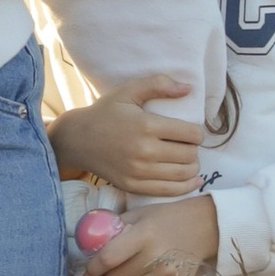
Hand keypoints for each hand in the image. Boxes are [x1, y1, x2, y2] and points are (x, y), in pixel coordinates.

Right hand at [50, 76, 204, 200]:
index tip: (192, 131)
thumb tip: (188, 88)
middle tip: (188, 145)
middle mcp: (144, 151)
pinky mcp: (133, 186)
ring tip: (188, 159)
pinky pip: (169, 190)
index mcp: (146, 126)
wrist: (76, 140)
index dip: (197, 132)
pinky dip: (186, 186)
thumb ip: (158, 84)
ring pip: (183, 173)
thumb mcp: (128, 92)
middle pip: (189, 155)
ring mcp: (138, 171)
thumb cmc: (105, 113)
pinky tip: (193, 179)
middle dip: (194, 149)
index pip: (191, 134)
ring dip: (193, 166)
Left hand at [71, 193, 219, 275]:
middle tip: (113, 270)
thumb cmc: (162, 219)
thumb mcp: (135, 216)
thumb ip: (112, 231)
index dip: (93, 269)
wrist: (202, 227)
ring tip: (131, 272)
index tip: (87, 274)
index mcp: (143, 234)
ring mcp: (168, 274)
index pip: (108, 259)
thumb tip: (86, 249)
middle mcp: (156, 256)